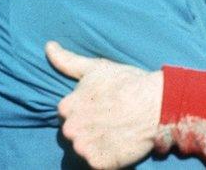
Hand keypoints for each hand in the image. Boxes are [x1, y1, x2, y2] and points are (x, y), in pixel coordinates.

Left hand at [46, 42, 163, 168]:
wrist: (157, 103)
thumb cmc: (128, 83)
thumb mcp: (97, 67)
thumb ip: (68, 60)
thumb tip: (48, 46)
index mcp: (66, 107)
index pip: (67, 115)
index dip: (84, 111)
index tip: (100, 106)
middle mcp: (71, 130)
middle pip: (73, 134)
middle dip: (87, 128)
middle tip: (110, 119)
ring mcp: (85, 148)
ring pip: (83, 150)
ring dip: (96, 144)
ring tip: (115, 131)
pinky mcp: (100, 164)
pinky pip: (97, 164)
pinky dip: (107, 158)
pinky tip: (119, 144)